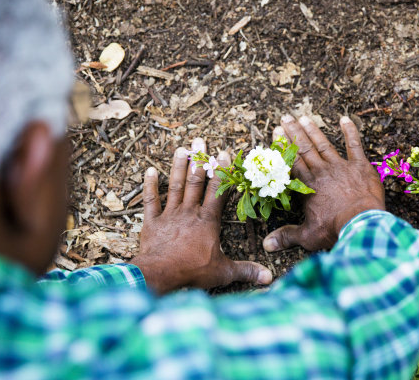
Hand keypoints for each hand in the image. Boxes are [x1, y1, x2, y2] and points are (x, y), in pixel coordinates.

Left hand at [131, 138, 272, 293]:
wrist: (161, 274)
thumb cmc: (193, 272)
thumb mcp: (224, 272)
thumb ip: (246, 271)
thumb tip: (269, 278)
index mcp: (208, 220)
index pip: (218, 191)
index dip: (222, 172)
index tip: (223, 153)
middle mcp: (189, 212)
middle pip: (195, 181)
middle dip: (198, 160)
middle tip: (199, 140)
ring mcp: (169, 215)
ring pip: (175, 185)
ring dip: (177, 166)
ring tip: (180, 148)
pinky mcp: (152, 222)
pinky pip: (151, 200)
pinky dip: (150, 185)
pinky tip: (150, 170)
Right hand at [263, 115, 384, 252]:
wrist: (361, 224)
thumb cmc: (333, 230)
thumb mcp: (307, 236)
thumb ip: (287, 236)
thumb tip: (266, 246)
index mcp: (307, 185)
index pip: (292, 161)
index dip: (283, 145)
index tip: (276, 131)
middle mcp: (321, 171)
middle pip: (304, 148)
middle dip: (294, 132)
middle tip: (285, 117)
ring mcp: (341, 166)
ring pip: (324, 144)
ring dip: (314, 130)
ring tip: (304, 117)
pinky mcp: (360, 166)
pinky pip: (354, 145)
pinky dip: (350, 132)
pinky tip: (345, 119)